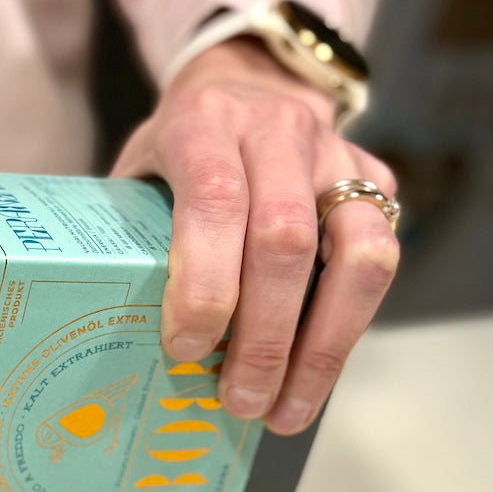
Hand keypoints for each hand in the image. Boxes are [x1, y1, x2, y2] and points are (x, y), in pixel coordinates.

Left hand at [110, 40, 398, 432]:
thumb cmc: (178, 149)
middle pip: (285, 240)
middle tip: (238, 402)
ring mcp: (337, 153)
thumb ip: (131, 233)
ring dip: (325, 345)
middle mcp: (277, 131)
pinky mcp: (378, 178)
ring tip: (288, 408)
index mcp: (203, 123)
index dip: (204, 284)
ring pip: (360, 253)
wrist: (248, 83)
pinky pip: (380, 259)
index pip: (214, 201)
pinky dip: (347, 328)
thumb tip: (111, 340)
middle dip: (264, 336)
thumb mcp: (138, 170)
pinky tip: (314, 372)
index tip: (184, 350)